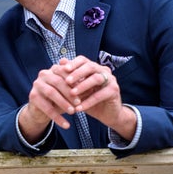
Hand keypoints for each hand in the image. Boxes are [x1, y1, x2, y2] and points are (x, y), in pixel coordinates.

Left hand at [18, 57, 135, 143]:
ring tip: (72, 94)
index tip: (62, 69)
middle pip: (90, 66)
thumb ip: (70, 78)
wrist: (107, 114)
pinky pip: (100, 95)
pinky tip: (79, 108)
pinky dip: (88, 102)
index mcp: (94, 67)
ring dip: (83, 86)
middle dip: (77, 73)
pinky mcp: (114, 90)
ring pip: (96, 79)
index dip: (73, 63)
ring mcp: (111, 79)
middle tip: (67, 81)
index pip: (83, 60)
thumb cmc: (90, 100)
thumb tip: (58, 64)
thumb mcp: (78, 89)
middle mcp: (104, 71)